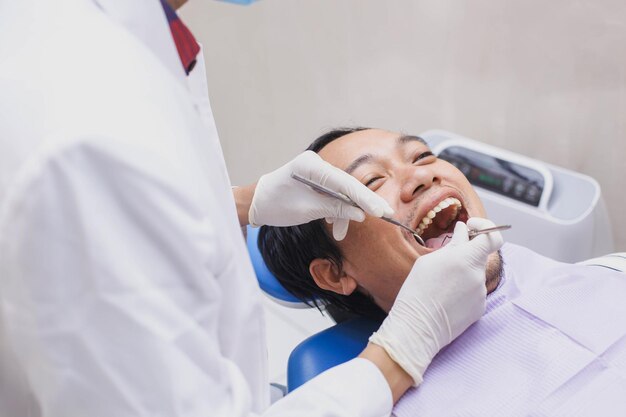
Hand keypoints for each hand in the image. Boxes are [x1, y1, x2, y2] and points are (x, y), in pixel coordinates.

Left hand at [248, 151, 393, 239]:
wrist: (255, 203)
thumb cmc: (275, 205)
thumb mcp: (306, 210)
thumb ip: (334, 209)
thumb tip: (360, 214)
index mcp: (310, 166)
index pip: (345, 182)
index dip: (365, 198)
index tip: (381, 211)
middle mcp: (316, 164)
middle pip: (347, 185)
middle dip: (364, 203)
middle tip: (386, 214)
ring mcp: (317, 171)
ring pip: (342, 192)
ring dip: (345, 213)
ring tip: (341, 234)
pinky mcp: (317, 180)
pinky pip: (333, 194)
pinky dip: (336, 210)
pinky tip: (334, 225)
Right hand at [369, 218, 503, 384]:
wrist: (418, 327)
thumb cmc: (417, 291)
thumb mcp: (429, 261)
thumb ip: (453, 245)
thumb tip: (463, 232)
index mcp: (466, 259)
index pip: (492, 237)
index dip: (485, 228)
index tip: (472, 228)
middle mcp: (478, 275)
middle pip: (478, 256)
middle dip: (465, 253)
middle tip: (446, 258)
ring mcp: (481, 293)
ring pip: (474, 274)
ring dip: (461, 273)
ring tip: (440, 284)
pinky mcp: (480, 308)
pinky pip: (474, 291)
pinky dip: (462, 290)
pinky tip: (445, 297)